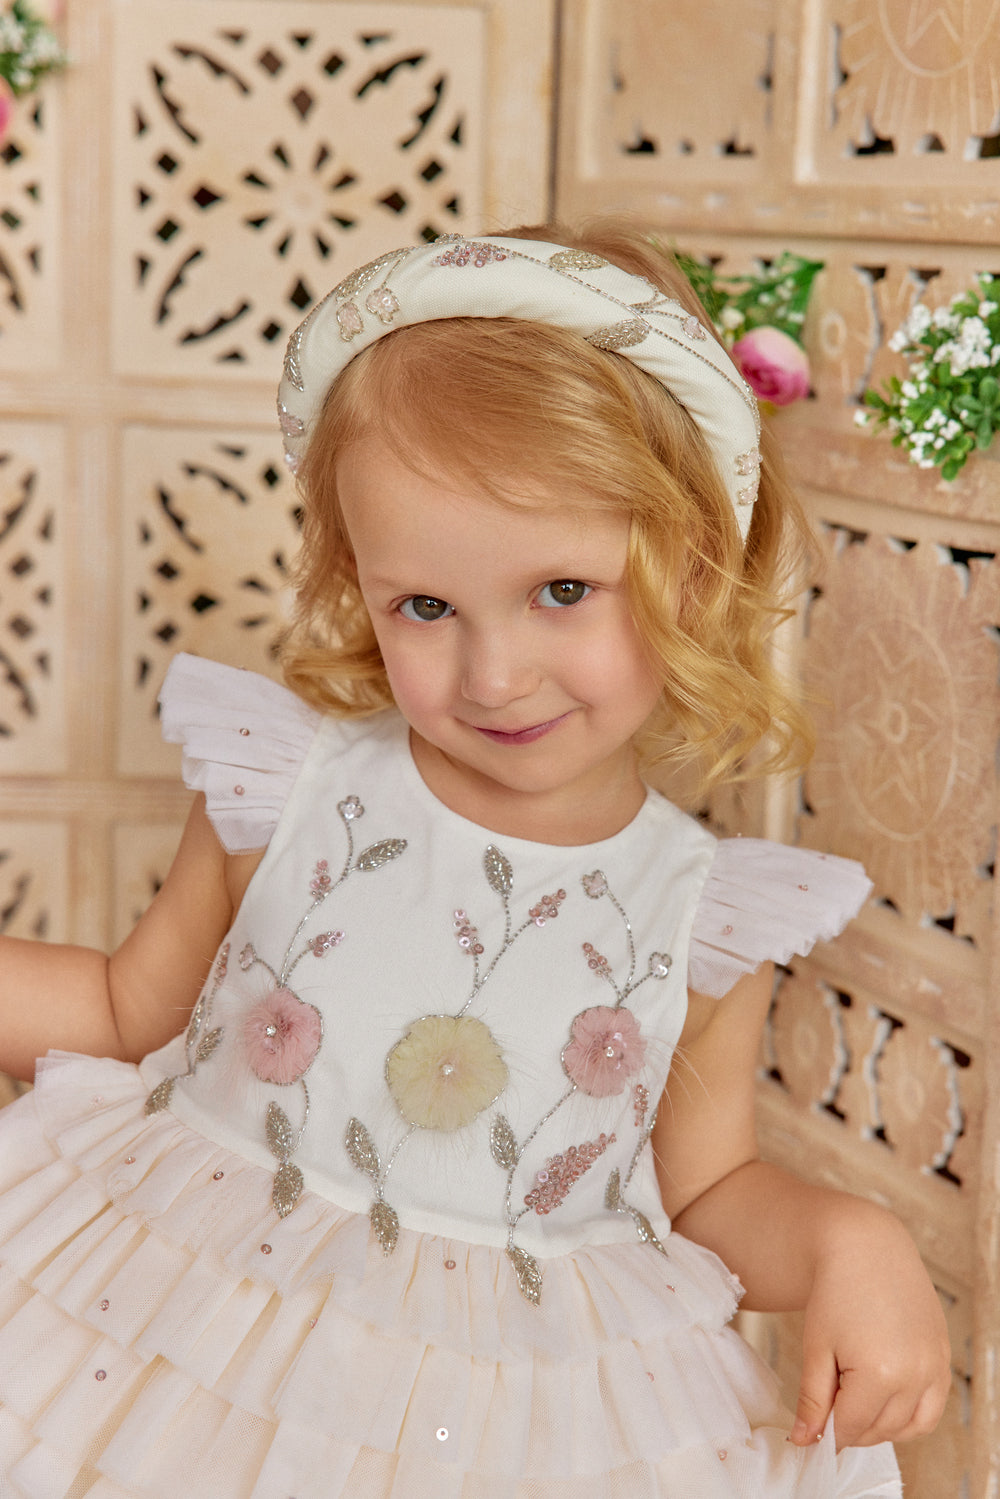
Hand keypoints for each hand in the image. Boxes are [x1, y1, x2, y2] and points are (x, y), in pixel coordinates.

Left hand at [789, 1204, 951, 1448]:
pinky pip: (932, 1408)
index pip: (851, 1428)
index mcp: (879, 1374)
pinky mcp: (943, 1357)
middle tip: (831, 1405)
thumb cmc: (835, 1291)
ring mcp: (934, 1366)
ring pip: (909, 1426)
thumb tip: (805, 1441)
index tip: (814, 1429)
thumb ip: (813, 1400)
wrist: (866, 1246)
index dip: (828, 1432)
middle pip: (880, 1430)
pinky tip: (885, 1397)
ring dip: (882, 1426)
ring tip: (856, 1401)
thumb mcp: (816, 1347)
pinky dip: (910, 1414)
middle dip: (852, 1427)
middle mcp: (915, 1375)